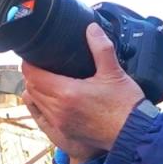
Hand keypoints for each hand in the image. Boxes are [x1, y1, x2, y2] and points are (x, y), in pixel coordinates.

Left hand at [18, 25, 147, 163]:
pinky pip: (42, 117)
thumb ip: (101, 48)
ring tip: (45, 78)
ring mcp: (60, 123)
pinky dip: (41, 105)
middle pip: (32, 88)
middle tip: (40, 64)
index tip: (32, 55)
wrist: (134, 134)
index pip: (33, 75)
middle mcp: (58, 110)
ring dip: (36, 90)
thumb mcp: (114, 72)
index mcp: (67, 93)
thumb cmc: (125, 105)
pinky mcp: (64, 133)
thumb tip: (92, 28)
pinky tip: (50, 98)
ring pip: (36, 103)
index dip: (29, 63)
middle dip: (32, 75)